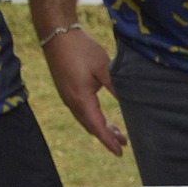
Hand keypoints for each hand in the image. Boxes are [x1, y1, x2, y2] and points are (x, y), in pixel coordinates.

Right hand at [43, 25, 126, 155]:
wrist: (56, 33)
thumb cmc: (81, 48)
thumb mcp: (104, 68)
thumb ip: (117, 87)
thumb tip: (131, 103)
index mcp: (81, 99)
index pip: (97, 127)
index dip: (109, 140)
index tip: (119, 152)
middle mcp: (71, 102)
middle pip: (91, 126)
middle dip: (107, 136)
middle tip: (124, 143)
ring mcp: (67, 97)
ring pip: (85, 119)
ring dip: (101, 127)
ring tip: (117, 133)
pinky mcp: (66, 90)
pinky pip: (81, 111)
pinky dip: (93, 118)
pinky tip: (100, 117)